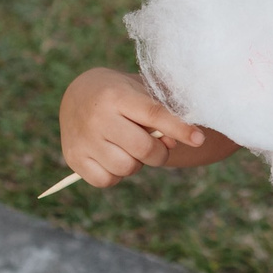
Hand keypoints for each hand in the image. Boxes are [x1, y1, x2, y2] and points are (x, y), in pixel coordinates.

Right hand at [60, 68, 206, 186]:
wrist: (77, 95)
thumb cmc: (120, 93)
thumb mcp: (139, 91)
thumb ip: (161, 113)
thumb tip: (171, 142)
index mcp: (117, 95)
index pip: (154, 114)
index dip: (180, 128)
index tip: (199, 138)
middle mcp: (97, 117)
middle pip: (143, 149)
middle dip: (160, 152)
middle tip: (159, 146)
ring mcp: (83, 139)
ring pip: (127, 168)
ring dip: (137, 163)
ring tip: (129, 147)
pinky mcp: (73, 158)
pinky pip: (107, 180)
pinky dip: (116, 174)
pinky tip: (113, 157)